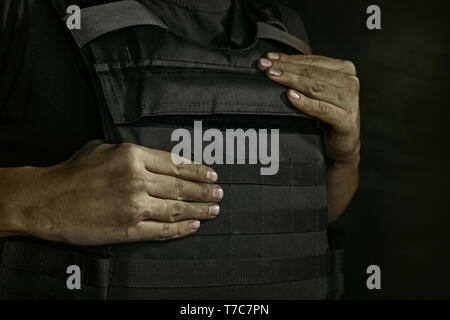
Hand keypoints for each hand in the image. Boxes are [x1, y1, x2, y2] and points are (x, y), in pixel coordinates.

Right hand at [5, 141, 222, 244]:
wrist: (47, 201)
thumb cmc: (73, 173)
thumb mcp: (103, 149)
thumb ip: (133, 153)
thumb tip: (160, 159)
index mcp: (132, 156)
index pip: (175, 163)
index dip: (197, 170)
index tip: (210, 174)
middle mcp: (136, 180)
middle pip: (180, 186)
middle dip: (204, 191)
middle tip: (219, 193)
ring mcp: (133, 206)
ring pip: (176, 208)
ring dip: (198, 209)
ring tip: (213, 209)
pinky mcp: (128, 229)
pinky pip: (161, 230)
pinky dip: (181, 229)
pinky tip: (194, 226)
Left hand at [257, 53, 359, 219]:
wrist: (340, 147)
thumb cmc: (325, 118)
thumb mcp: (314, 92)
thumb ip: (302, 76)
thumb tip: (271, 62)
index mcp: (344, 70)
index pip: (311, 61)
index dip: (288, 58)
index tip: (267, 57)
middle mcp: (350, 83)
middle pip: (311, 72)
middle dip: (285, 68)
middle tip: (264, 66)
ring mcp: (350, 101)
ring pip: (315, 87)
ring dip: (291, 80)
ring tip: (273, 77)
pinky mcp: (346, 119)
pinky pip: (321, 108)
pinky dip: (305, 102)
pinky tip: (291, 96)